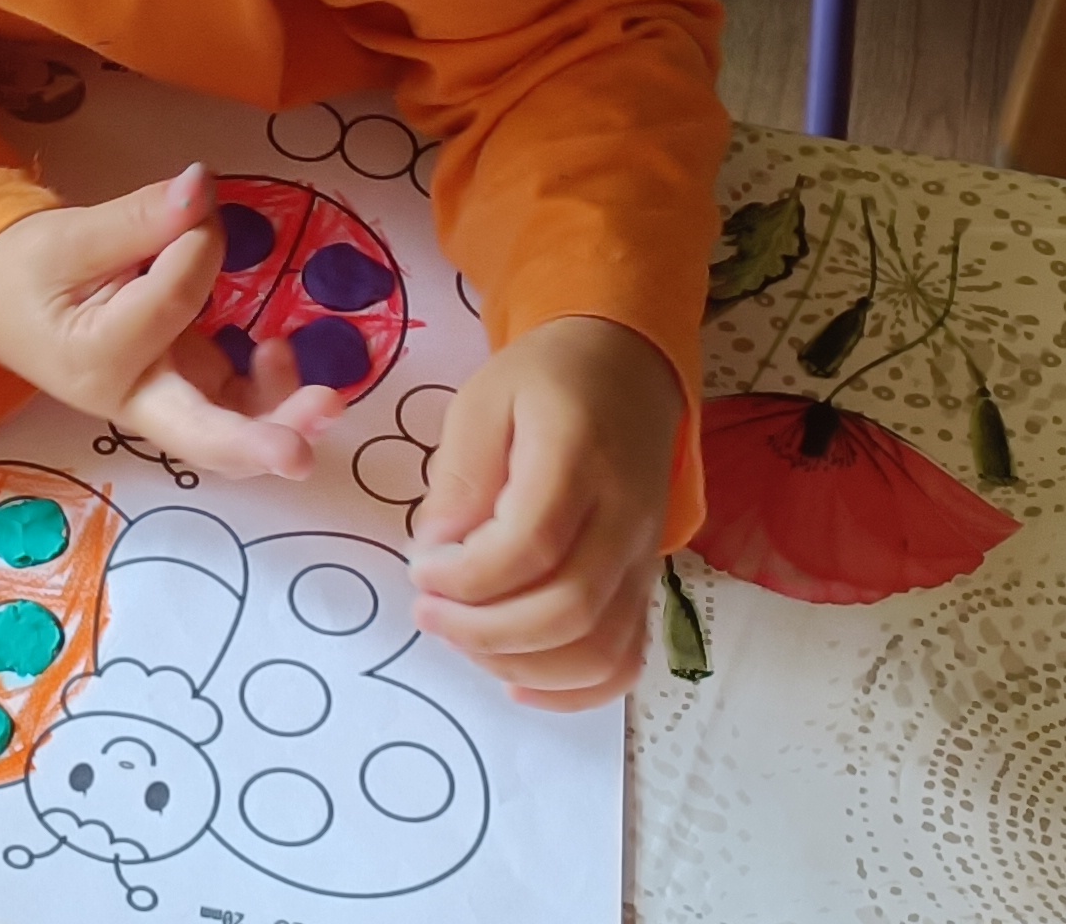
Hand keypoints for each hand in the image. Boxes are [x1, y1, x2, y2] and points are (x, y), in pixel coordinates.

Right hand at [0, 166, 349, 480]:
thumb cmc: (23, 270)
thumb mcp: (69, 236)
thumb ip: (140, 217)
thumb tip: (201, 184)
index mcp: (96, 360)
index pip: (173, 300)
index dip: (196, 242)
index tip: (189, 200)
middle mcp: (132, 397)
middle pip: (205, 436)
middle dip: (263, 440)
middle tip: (309, 441)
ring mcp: (163, 398)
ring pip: (231, 431)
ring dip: (283, 416)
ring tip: (328, 395)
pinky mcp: (184, 385)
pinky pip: (234, 402)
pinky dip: (269, 385)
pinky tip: (275, 347)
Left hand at [407, 315, 685, 710]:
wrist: (626, 374)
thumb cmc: (544, 384)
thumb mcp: (483, 401)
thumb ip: (460, 476)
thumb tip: (438, 553)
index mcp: (580, 460)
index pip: (531, 546)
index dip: (467, 577)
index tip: (421, 571)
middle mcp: (625, 519)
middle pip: (569, 609)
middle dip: (483, 630)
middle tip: (428, 612)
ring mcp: (642, 560)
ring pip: (600, 649)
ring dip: (519, 664)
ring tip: (463, 638)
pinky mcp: (644, 584)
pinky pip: (626, 661)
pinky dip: (572, 690)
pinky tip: (515, 682)